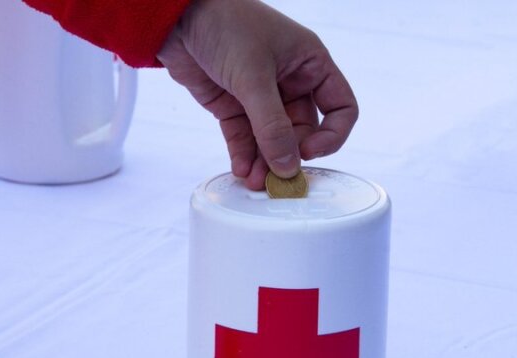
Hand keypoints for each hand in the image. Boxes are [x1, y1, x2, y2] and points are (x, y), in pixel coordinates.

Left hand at [157, 0, 357, 189]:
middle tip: (275, 181)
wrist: (176, 16)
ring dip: (264, 162)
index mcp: (310, 64)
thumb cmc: (225, 24)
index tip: (308, 152)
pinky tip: (240, 170)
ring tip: (254, 182)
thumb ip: (271, 125)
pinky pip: (245, 137)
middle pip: (302, 131)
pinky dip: (243, 155)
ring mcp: (261, 95)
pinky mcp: (233, 105)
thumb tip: (287, 165)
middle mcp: (290, 81)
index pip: (340, 108)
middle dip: (288, 156)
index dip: (331, 135)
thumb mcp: (254, 77)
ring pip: (271, 139)